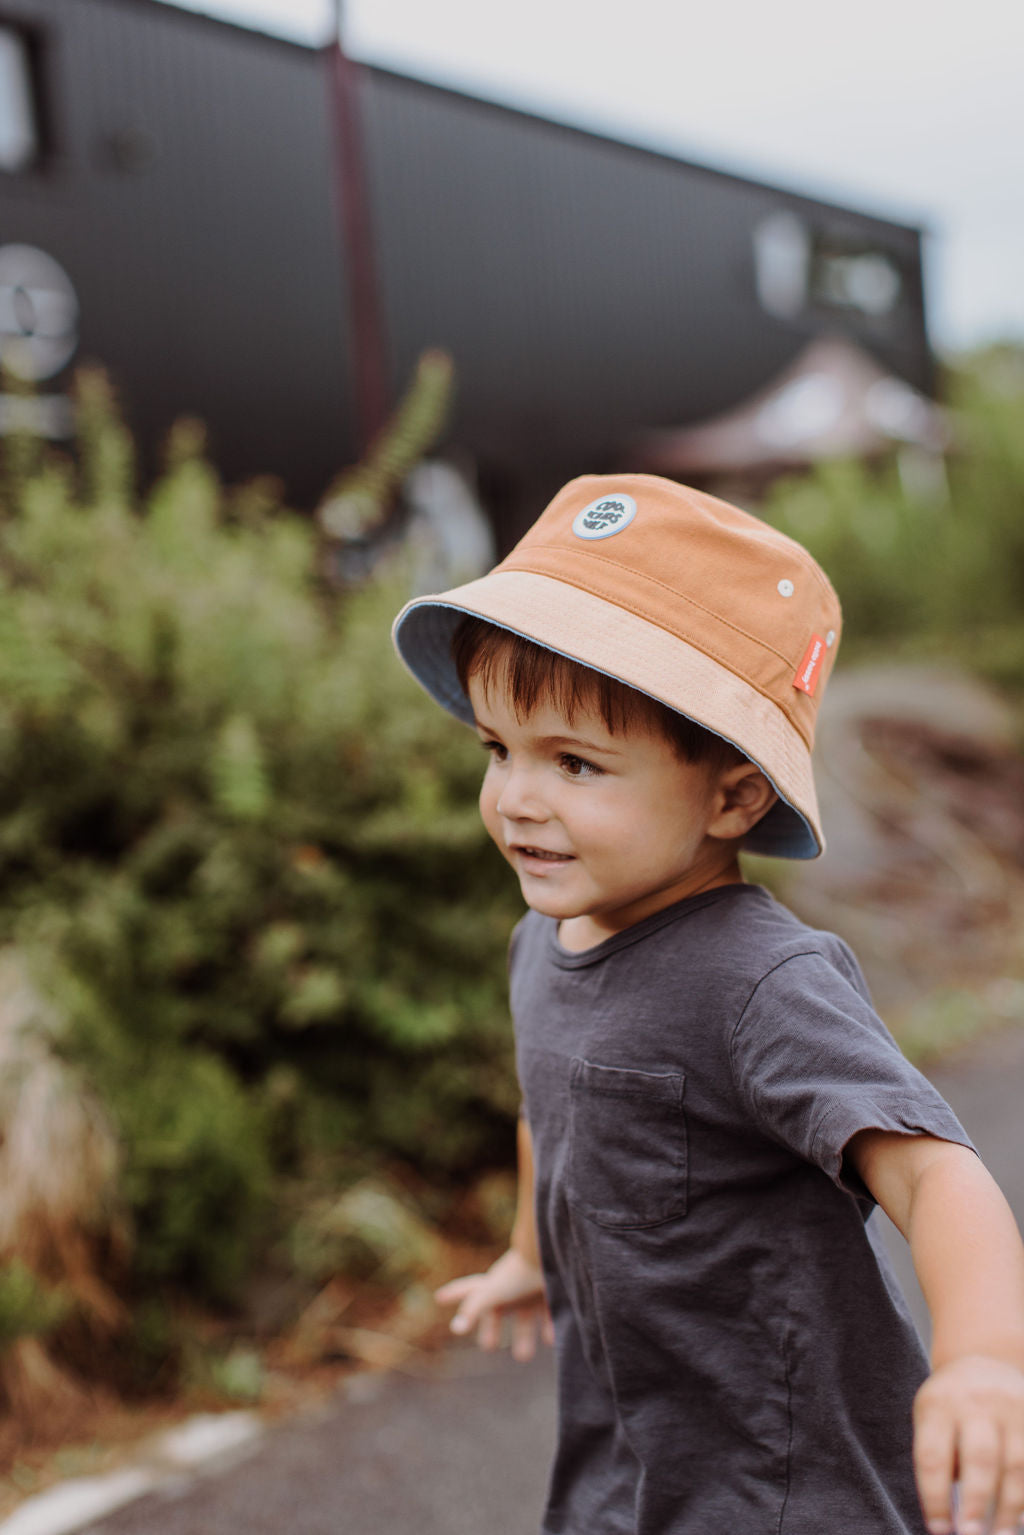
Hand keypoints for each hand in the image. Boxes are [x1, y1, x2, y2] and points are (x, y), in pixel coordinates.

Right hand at [435, 1247, 553, 1361]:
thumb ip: (472, 1309)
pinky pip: (548, 1313)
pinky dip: (548, 1327)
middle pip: (497, 1311)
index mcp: (492, 1286)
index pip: (469, 1292)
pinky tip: (551, 1340)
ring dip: (523, 1336)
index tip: (439, 1297)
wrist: (551, 1255)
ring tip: (523, 1356)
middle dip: (491, 1328)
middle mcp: (510, 1287)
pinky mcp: (551, 1292)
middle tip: (487, 1346)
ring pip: (524, 1317)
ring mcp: (531, 1289)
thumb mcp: (491, 1292)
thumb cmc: (518, 1274)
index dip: (454, 1294)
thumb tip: (455, 1328)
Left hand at [913, 1354, 1023, 1534]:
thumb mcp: (931, 1417)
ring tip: (1000, 1534)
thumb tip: (950, 1513)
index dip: (935, 1497)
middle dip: (977, 1502)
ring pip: (1016, 1465)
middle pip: (980, 1458)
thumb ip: (939, 1457)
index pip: (933, 1456)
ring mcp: (1012, 1409)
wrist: (985, 1361)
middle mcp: (977, 1403)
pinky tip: (1022, 1514)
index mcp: (939, 1404)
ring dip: (1009, 1506)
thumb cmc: (950, 1405)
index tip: (939, 1530)